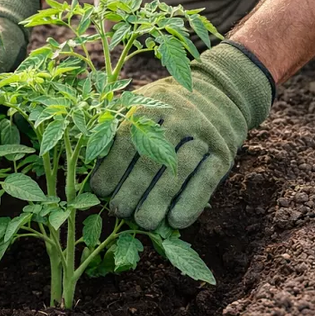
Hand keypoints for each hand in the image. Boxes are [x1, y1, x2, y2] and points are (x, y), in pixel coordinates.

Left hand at [90, 42, 274, 229]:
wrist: (220, 93)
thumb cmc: (167, 109)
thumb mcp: (144, 104)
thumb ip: (119, 125)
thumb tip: (91, 163)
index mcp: (152, 103)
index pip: (127, 139)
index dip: (111, 167)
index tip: (99, 190)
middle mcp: (180, 115)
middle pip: (151, 159)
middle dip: (131, 189)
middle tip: (117, 211)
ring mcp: (204, 134)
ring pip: (177, 172)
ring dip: (158, 201)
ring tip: (142, 222)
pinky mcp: (223, 151)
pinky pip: (206, 180)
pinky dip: (190, 203)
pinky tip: (175, 222)